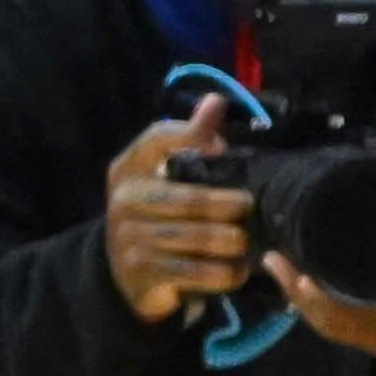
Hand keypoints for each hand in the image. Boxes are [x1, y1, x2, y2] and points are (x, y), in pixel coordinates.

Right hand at [104, 97, 256, 322]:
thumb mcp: (166, 178)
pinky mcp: (145, 272)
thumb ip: (190, 141)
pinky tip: (238, 270)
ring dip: (230, 241)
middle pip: (188, 197)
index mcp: (129, 169)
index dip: (192, 138)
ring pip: (196, 237)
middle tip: (250, 206)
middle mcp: (126, 200)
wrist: (127, 274)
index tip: (221, 148)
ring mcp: (132, 238)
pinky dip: (224, 272)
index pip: (159, 139)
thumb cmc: (158, 217)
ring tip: (248, 241)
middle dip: (225, 204)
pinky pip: (196, 271)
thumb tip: (216, 101)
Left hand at [265, 219, 375, 366]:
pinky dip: (311, 308)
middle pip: (334, 320)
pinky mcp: (372, 342)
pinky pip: (335, 329)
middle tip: (275, 258)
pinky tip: (294, 286)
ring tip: (276, 266)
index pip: (362, 310)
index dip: (328, 296)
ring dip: (299, 299)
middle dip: (301, 292)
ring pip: (330, 326)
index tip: (304, 274)